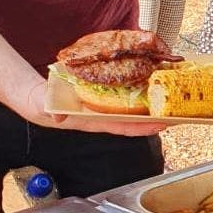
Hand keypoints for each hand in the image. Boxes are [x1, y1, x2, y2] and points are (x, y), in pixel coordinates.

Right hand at [20, 79, 167, 136]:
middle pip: (133, 120)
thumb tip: (59, 117)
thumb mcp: (43, 108)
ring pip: (131, 108)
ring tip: (169, 100)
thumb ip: (52, 112)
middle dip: (154, 118)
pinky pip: (123, 95)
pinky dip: (136, 92)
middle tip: (177, 114)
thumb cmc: (42, 104)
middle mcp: (101, 116)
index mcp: (91, 121)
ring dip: (149, 106)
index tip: (160, 125)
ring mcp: (102, 107)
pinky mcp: (101, 96)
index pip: (121, 126)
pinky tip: (148, 84)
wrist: (35, 97)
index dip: (141, 127)